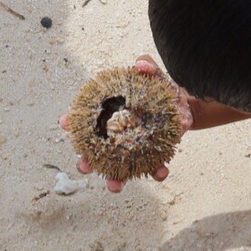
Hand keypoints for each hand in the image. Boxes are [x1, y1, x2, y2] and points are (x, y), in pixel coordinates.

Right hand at [60, 56, 200, 192]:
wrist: (185, 105)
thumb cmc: (161, 90)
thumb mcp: (154, 75)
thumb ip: (147, 66)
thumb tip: (140, 64)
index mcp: (111, 117)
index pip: (85, 121)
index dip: (73, 122)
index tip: (65, 122)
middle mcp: (118, 138)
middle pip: (95, 153)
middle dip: (86, 162)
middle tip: (84, 165)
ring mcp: (135, 150)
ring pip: (119, 170)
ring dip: (115, 181)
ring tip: (114, 186)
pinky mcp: (156, 156)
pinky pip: (154, 168)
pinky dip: (157, 171)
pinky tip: (161, 171)